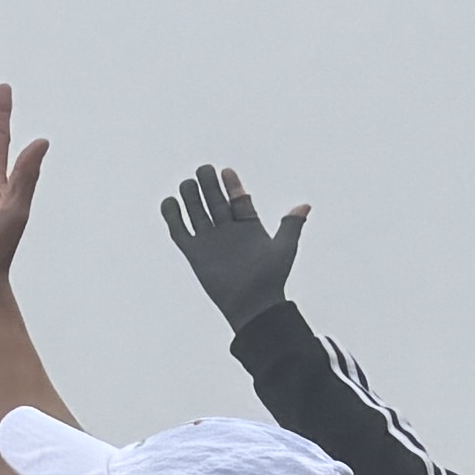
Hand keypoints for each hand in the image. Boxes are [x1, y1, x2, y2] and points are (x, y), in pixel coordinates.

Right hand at [160, 163, 305, 333]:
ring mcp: (210, 240)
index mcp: (248, 226)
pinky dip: (173, 217)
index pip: (237, 199)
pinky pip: (180, 231)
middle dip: (209, 185)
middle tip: (204, 170)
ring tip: (189, 183)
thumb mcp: (284, 248)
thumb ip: (291, 225)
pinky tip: (169, 202)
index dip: (232, 185)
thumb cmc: (271, 278)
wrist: (252, 304)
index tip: (227, 171)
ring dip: (191, 196)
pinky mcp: (195, 253)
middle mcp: (227, 231)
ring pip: (196, 212)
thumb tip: (304, 206)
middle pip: (214, 201)